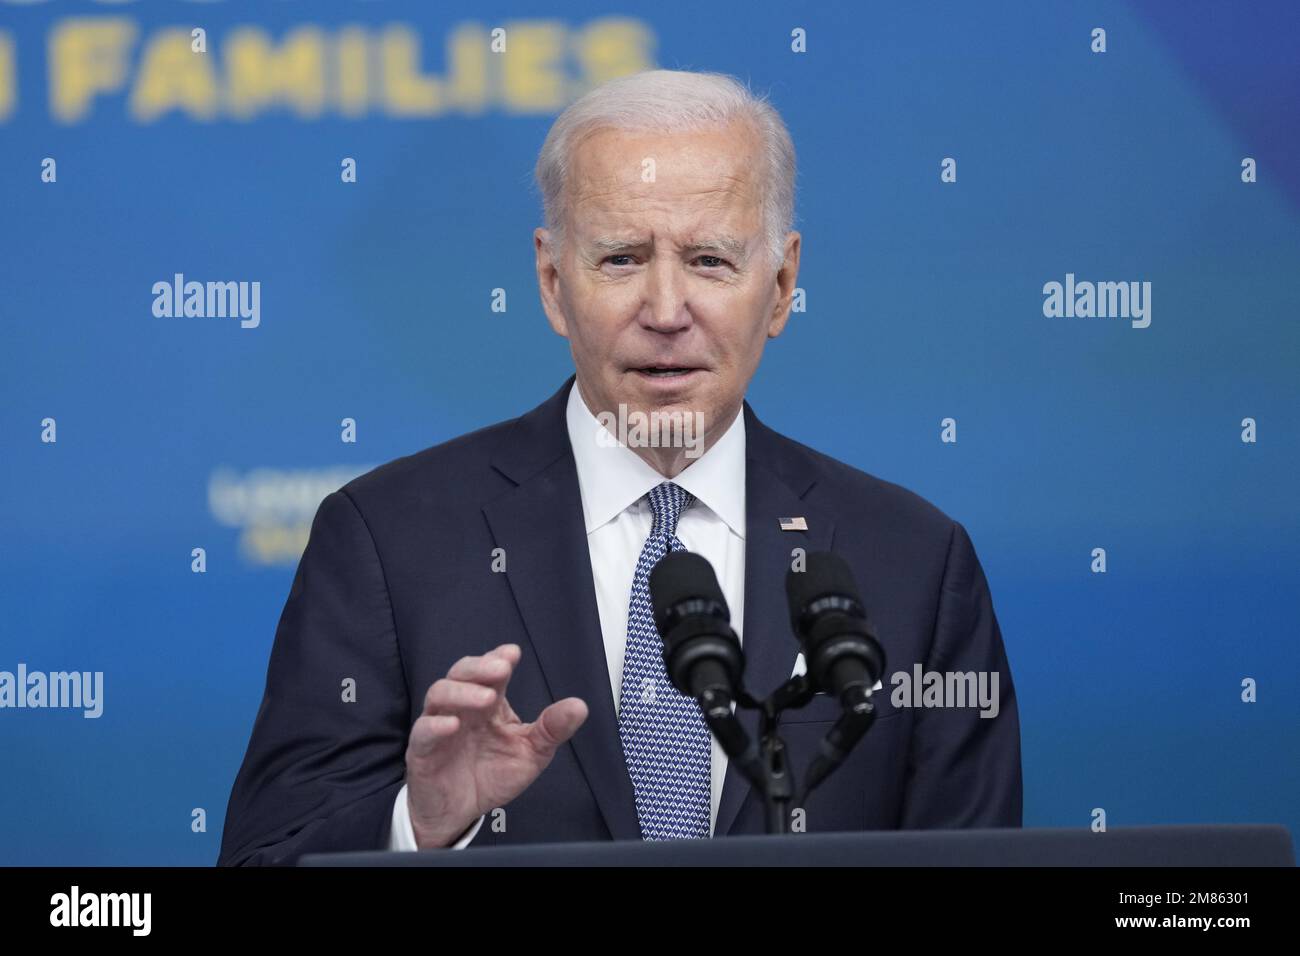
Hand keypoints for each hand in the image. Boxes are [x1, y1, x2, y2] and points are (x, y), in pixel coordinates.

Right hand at [404, 643, 587, 847]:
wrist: (460, 812)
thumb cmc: (491, 775)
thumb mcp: (530, 753)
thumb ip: (551, 729)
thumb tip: (580, 706)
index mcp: (488, 703)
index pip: (490, 671)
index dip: (498, 658)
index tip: (513, 654)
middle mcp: (462, 707)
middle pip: (461, 672)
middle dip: (480, 666)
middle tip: (501, 669)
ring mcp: (439, 725)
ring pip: (439, 694)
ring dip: (462, 692)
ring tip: (486, 698)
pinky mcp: (422, 751)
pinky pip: (423, 731)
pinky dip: (436, 726)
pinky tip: (453, 725)